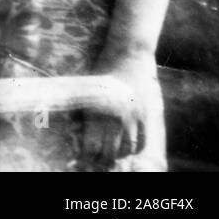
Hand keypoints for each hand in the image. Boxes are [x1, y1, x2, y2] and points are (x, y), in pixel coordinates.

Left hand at [79, 49, 158, 165]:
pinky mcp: (145, 114)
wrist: (128, 55)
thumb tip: (73, 131)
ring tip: (112, 156)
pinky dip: (136, 149)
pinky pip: (143, 140)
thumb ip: (81, 108)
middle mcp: (114, 117)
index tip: (84, 159)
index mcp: (96, 110)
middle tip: (97, 162)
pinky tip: (128, 149)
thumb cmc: (101, 69)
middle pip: (109, 150)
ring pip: (127, 148)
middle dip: (102, 160)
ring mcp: (132, 117)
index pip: (91, 145)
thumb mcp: (86, 88)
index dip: (87, 156)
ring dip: (119, 155)